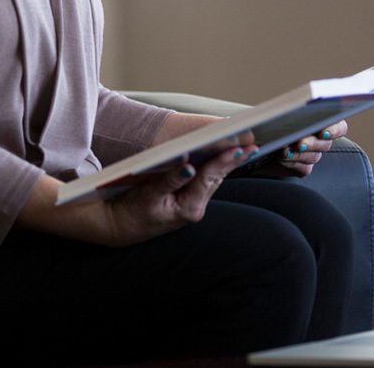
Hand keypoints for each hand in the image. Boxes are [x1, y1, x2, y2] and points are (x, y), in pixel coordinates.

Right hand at [102, 142, 257, 244]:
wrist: (120, 227)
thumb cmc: (132, 212)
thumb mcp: (149, 195)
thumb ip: (170, 180)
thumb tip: (189, 167)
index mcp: (188, 208)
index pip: (209, 179)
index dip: (224, 161)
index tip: (239, 149)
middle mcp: (195, 208)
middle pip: (217, 178)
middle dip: (233, 161)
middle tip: (252, 145)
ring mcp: (193, 205)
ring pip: (213, 180)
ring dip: (227, 164)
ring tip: (244, 148)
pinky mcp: (188, 201)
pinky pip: (205, 182)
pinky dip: (214, 168)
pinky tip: (223, 159)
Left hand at [258, 120, 348, 178]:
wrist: (253, 137)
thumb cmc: (265, 119)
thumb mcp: (271, 112)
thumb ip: (279, 113)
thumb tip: (277, 120)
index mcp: (320, 119)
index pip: (339, 126)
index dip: (335, 130)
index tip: (323, 132)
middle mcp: (319, 138)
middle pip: (325, 144)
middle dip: (311, 143)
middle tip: (298, 143)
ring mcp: (311, 154)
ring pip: (314, 157)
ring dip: (299, 154)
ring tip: (283, 150)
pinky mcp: (301, 167)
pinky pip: (304, 169)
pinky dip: (292, 164)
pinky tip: (281, 158)